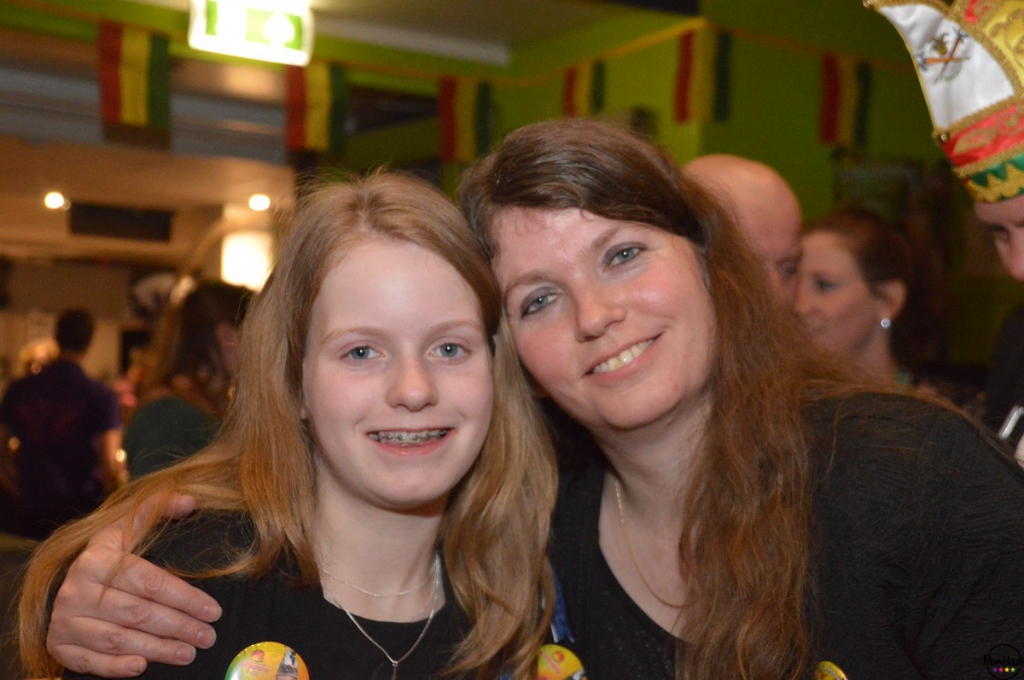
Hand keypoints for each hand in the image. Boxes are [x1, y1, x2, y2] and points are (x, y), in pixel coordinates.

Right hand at [47, 494, 221, 676]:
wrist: (63, 585)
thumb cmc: (106, 558)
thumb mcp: (125, 530)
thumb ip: (156, 510)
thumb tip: (189, 500)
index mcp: (96, 560)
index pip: (151, 582)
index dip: (186, 598)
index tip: (213, 610)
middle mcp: (77, 590)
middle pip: (139, 613)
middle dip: (180, 626)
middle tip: (208, 636)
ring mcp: (65, 621)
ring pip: (119, 639)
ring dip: (159, 649)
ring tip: (189, 653)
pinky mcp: (59, 646)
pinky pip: (90, 661)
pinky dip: (117, 666)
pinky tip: (143, 666)